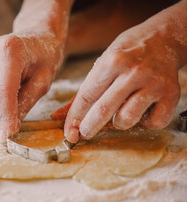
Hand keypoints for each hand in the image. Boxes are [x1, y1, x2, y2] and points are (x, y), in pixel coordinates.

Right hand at [0, 32, 63, 140]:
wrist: (38, 36)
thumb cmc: (45, 57)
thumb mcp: (43, 81)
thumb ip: (26, 102)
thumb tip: (10, 128)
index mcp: (11, 49)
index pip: (4, 90)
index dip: (4, 116)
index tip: (7, 136)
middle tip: (2, 135)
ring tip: (1, 127)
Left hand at [65, 24, 180, 142]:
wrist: (164, 39)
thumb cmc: (126, 54)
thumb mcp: (102, 64)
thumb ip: (83, 93)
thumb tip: (58, 116)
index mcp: (112, 62)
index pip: (87, 96)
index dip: (75, 118)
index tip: (69, 133)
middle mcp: (133, 72)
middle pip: (103, 110)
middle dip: (89, 127)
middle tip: (84, 133)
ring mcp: (154, 83)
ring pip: (127, 120)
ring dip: (119, 123)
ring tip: (121, 111)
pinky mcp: (172, 94)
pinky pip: (153, 123)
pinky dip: (145, 122)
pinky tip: (142, 110)